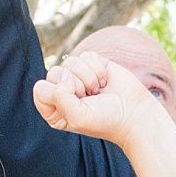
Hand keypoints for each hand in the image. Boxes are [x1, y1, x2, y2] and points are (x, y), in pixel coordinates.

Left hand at [34, 50, 166, 145]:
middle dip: (75, 85)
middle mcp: (63, 91)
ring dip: (88, 77)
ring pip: (70, 62)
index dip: (59, 94)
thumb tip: (64, 72)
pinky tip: (105, 82)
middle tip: (90, 98)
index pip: (41, 89)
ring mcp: (78, 77)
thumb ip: (59, 96)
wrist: (134, 115)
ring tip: (98, 91)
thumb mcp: (76, 117)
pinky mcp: (93, 65)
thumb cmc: (105, 121)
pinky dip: (98, 69)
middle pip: (53, 73)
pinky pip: (86, 56)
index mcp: (54, 108)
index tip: (77, 104)